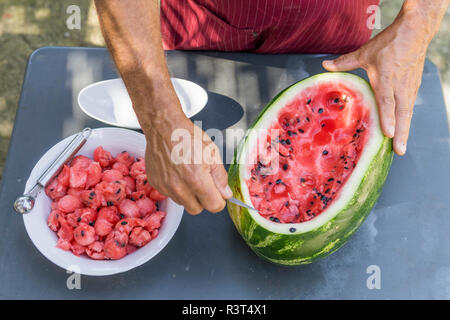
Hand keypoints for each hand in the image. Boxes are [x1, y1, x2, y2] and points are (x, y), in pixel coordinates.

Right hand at [143, 104, 231, 214]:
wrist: (163, 127)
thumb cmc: (187, 136)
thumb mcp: (212, 153)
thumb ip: (220, 177)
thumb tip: (226, 194)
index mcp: (196, 180)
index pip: (213, 206)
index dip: (219, 201)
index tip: (218, 194)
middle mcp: (179, 188)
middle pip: (197, 210)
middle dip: (203, 200)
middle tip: (204, 183)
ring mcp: (166, 187)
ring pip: (183, 203)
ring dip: (189, 195)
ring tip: (189, 174)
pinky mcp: (156, 184)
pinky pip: (170, 194)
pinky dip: (176, 188)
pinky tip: (177, 172)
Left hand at [322, 7, 432, 154]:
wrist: (415, 31)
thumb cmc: (389, 43)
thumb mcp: (365, 52)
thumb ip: (345, 62)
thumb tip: (325, 65)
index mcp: (386, 78)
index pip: (387, 102)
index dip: (388, 118)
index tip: (387, 133)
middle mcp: (400, 86)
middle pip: (401, 113)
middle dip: (400, 133)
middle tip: (398, 151)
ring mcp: (409, 87)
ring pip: (408, 112)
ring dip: (405, 130)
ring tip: (401, 148)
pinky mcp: (414, 87)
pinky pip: (410, 106)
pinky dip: (406, 120)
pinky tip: (402, 131)